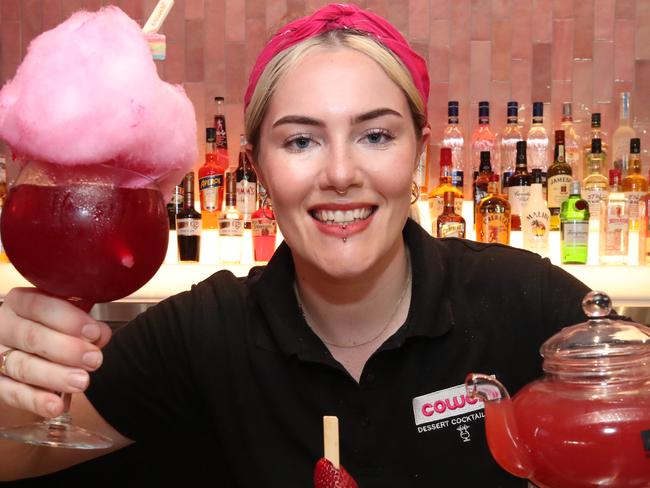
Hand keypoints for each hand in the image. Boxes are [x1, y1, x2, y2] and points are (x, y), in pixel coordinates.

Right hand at [0, 288, 111, 418]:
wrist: (23, 345)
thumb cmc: (50, 326)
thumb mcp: (66, 317)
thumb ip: (83, 324)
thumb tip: (100, 335)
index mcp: (19, 303)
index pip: (39, 306)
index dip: (68, 319)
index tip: (94, 332)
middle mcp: (4, 327)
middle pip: (32, 337)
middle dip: (67, 350)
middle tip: (94, 360)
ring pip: (22, 366)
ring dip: (55, 376)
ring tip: (81, 382)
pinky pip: (12, 393)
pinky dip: (35, 401)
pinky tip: (55, 406)